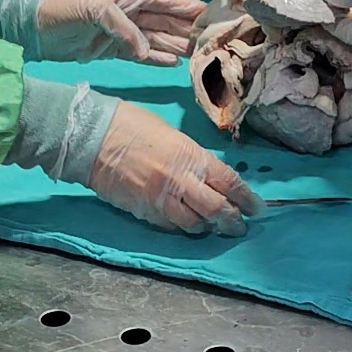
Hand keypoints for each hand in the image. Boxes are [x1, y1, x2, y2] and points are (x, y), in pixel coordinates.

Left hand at [36, 0, 203, 63]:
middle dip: (187, 27)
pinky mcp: (108, 48)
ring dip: (175, 44)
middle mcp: (127, 10)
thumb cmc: (61, 2)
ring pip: (155, 37)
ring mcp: (119, 30)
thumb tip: (142, 48)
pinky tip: (172, 63)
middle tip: (213, 37)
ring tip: (198, 53)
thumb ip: (122, 24)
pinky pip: (138, 53)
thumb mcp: (94, 4)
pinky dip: (154, 58)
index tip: (210, 11)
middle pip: (165, 19)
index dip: (186, 6)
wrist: (31, 22)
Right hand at [88, 99, 264, 235]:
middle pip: (217, 209)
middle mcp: (180, 182)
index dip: (247, 198)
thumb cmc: (131, 125)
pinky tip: (185, 223)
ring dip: (207, 226)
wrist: (93, 139)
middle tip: (239, 226)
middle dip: (233, 220)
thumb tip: (206, 175)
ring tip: (212, 226)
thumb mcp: (172, 135)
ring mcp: (161, 200)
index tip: (257, 208)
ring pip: (194, 224)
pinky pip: (170, 226)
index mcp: (191, 157)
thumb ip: (192, 159)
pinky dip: (181, 226)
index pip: (229, 182)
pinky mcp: (144, 212)